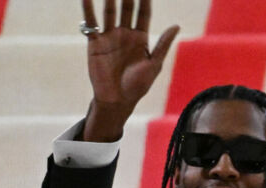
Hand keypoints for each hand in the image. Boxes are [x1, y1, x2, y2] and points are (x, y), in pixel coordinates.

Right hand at [81, 0, 179, 141]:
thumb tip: (176, 26)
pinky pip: (91, 23)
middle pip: (127, 9)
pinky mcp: (95, 42)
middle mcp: (125, 34)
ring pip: (110, 12)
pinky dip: (88, 9)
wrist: (117, 100)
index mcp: (141, 39)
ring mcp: (110, 37)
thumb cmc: (138, 86)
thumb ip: (163, 44)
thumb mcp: (154, 64)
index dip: (145, 1)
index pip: (143, 14)